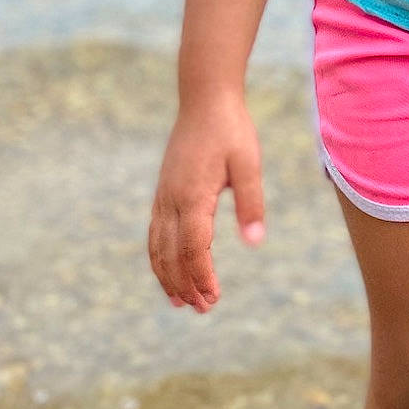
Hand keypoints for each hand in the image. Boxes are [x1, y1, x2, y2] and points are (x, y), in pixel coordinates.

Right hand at [148, 95, 264, 312]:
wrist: (205, 99)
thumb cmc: (231, 130)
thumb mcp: (249, 164)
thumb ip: (251, 203)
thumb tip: (254, 243)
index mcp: (193, 196)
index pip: (193, 250)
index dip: (202, 278)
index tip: (214, 298)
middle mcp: (172, 200)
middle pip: (171, 255)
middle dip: (185, 286)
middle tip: (203, 310)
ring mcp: (163, 196)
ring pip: (157, 247)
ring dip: (168, 277)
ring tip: (182, 301)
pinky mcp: (163, 192)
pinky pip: (155, 233)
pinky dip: (159, 258)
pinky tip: (170, 269)